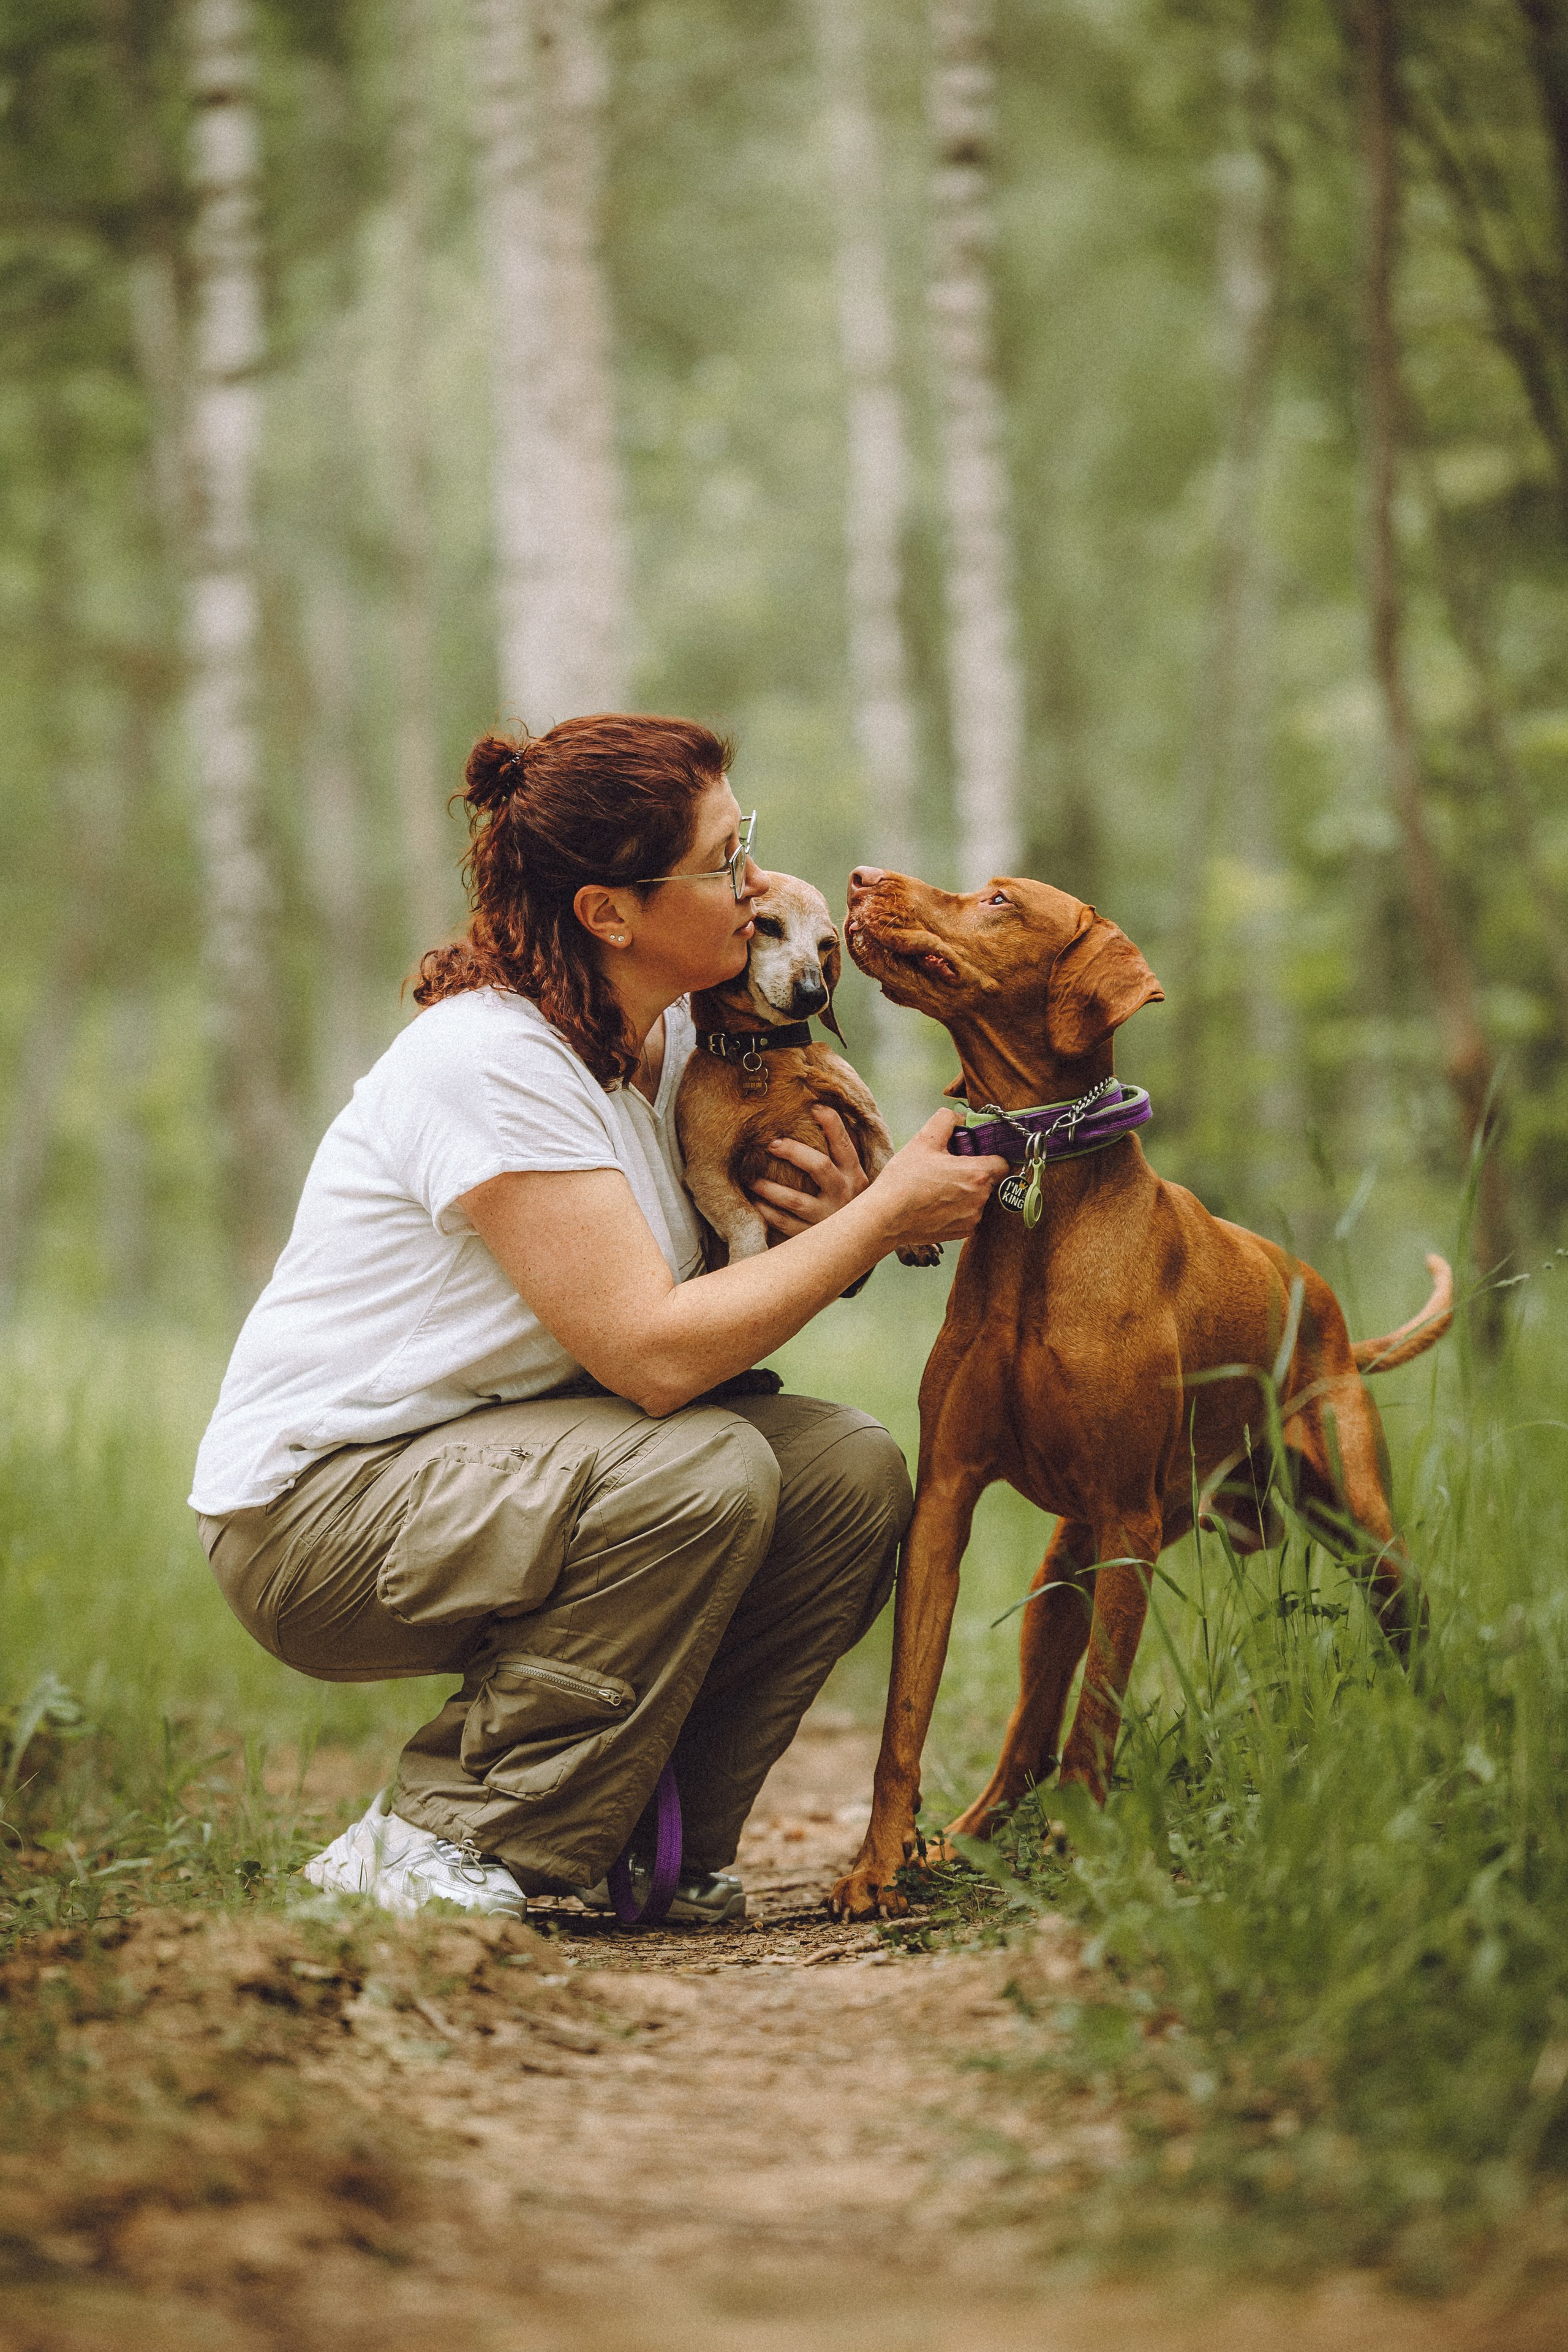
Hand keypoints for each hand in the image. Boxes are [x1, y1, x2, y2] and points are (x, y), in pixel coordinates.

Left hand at [749, 1106, 870, 1236]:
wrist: (859, 1242)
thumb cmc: (850, 1200)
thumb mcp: (855, 1176)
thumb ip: (845, 1150)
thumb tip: (827, 1113)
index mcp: (855, 1175)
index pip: (844, 1144)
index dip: (831, 1123)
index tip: (814, 1106)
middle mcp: (844, 1195)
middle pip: (819, 1167)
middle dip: (794, 1152)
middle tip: (772, 1144)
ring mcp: (827, 1218)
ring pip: (796, 1200)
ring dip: (770, 1188)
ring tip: (752, 1179)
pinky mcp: (812, 1236)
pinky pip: (785, 1224)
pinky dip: (768, 1213)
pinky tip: (756, 1202)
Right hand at [865, 1109, 1008, 1256]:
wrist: (886, 1217)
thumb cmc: (904, 1180)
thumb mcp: (923, 1140)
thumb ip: (946, 1120)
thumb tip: (959, 1117)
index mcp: (976, 1173)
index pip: (1002, 1163)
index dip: (990, 1156)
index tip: (974, 1155)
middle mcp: (981, 1198)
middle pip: (990, 1181)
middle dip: (975, 1173)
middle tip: (951, 1169)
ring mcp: (973, 1218)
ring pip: (980, 1199)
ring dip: (967, 1192)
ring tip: (940, 1188)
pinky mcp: (964, 1232)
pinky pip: (970, 1216)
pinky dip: (959, 1209)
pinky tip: (938, 1204)